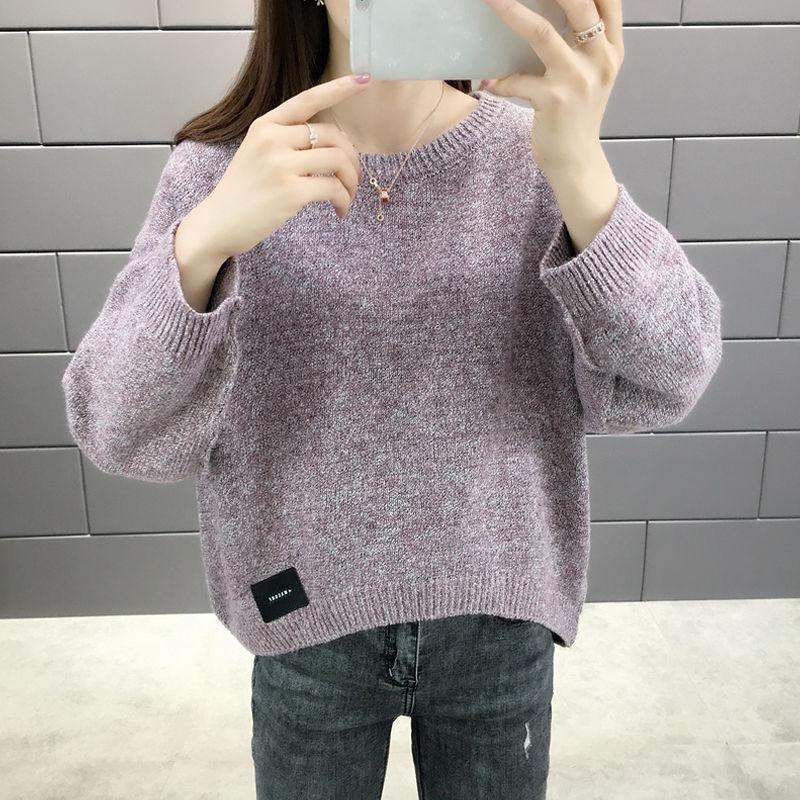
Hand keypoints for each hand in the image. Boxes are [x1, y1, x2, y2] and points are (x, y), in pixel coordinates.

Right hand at [201, 73, 370, 259]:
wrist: (217, 224)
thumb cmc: (242, 193)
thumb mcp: (257, 154)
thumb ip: (286, 142)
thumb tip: (330, 144)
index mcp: (265, 125)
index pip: (308, 99)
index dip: (339, 88)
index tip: (365, 79)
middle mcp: (272, 139)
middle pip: (332, 136)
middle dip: (352, 158)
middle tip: (353, 179)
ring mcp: (280, 164)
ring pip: (338, 160)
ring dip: (351, 182)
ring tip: (347, 197)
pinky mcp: (290, 192)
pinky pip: (334, 188)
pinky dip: (344, 201)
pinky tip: (340, 211)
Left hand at [478, 0, 623, 172]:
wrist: (576, 161)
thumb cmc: (577, 115)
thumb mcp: (592, 74)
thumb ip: (584, 42)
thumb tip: (560, 10)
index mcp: (611, 48)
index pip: (608, 0)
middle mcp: (600, 59)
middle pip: (579, 3)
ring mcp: (577, 80)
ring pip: (542, 33)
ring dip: (512, 12)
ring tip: (491, 0)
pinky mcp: (554, 101)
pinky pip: (518, 80)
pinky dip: (500, 81)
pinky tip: (489, 83)